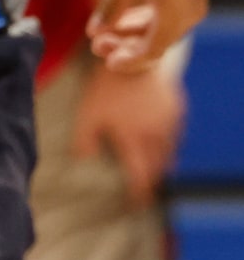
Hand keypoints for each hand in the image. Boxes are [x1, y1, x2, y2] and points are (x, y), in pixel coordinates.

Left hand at [72, 59, 183, 204]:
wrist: (133, 56)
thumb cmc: (106, 87)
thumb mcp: (87, 114)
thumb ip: (83, 140)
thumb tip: (81, 161)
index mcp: (134, 138)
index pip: (141, 174)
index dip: (139, 192)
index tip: (136, 204)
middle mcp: (156, 134)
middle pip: (158, 166)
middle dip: (151, 180)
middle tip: (144, 190)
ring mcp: (170, 121)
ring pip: (170, 152)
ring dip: (162, 164)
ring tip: (152, 170)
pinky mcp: (177, 109)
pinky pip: (176, 134)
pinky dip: (169, 145)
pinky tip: (161, 145)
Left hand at [87, 0, 215, 70]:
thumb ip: (111, 6)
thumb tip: (94, 32)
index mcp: (175, 14)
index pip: (151, 52)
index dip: (127, 61)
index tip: (106, 61)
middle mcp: (190, 14)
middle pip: (157, 45)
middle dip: (126, 49)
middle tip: (97, 47)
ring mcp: (194, 3)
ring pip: (163, 31)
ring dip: (135, 35)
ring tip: (106, 34)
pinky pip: (170, 17)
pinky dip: (147, 21)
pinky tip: (125, 18)